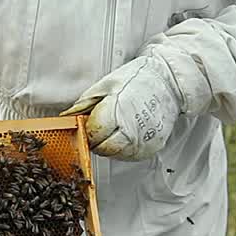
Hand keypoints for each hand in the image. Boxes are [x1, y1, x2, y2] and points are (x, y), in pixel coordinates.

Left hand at [62, 47, 207, 160]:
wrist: (170, 82)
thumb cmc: (138, 79)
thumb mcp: (106, 85)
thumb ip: (85, 105)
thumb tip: (66, 117)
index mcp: (119, 111)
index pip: (93, 134)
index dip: (87, 131)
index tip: (87, 124)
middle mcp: (133, 130)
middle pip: (104, 149)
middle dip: (97, 141)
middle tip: (100, 128)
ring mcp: (145, 140)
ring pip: (116, 155)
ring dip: (110, 146)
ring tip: (116, 127)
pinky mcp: (153, 147)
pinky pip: (131, 155)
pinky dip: (124, 148)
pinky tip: (127, 133)